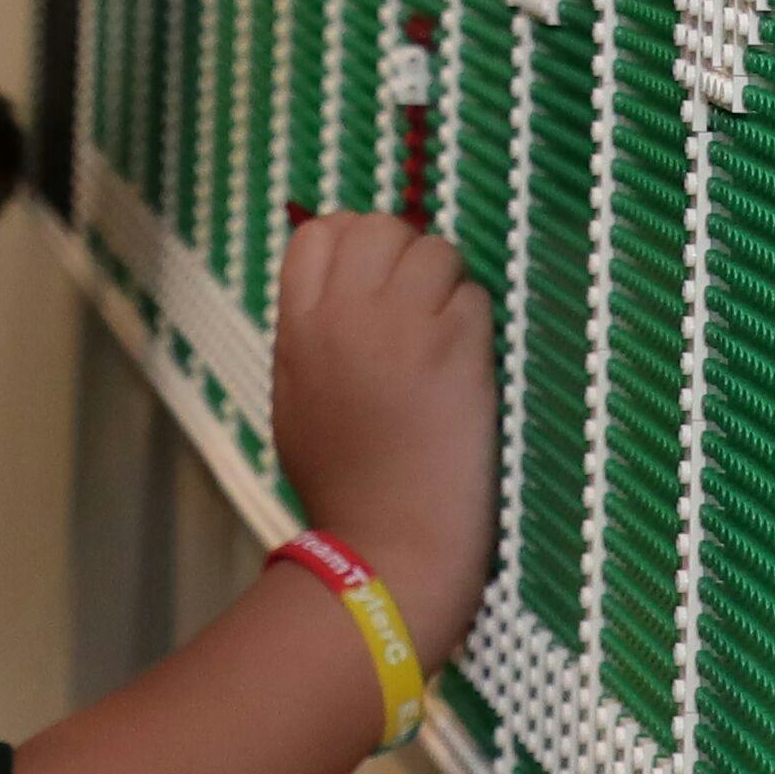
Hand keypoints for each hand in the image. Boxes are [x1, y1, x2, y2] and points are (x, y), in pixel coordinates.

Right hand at [268, 209, 497, 676]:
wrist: (388, 548)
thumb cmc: (343, 485)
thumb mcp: (298, 397)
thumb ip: (314, 332)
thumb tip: (347, 286)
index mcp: (297, 327)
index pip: (320, 231)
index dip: (354, 245)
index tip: (374, 282)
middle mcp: (345, 312)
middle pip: (382, 225)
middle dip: (407, 255)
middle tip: (419, 308)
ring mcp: (402, 326)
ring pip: (438, 250)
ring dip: (448, 286)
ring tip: (446, 339)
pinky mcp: (456, 349)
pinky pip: (476, 297)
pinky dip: (476, 325)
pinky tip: (466, 369)